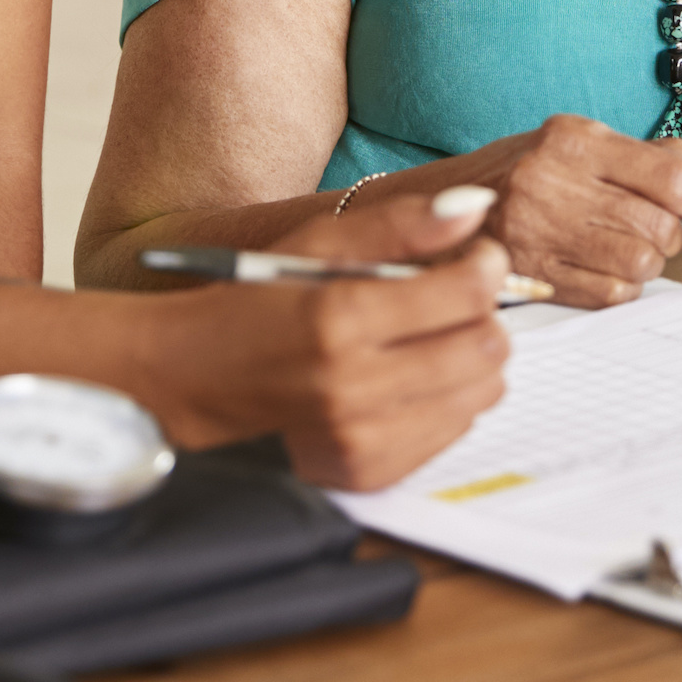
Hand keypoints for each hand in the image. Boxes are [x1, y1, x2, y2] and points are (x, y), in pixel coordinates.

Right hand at [134, 186, 510, 490]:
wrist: (194, 376)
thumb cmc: (258, 299)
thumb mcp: (318, 242)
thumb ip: (401, 224)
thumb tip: (476, 209)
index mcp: (339, 318)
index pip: (467, 294)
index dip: (486, 266)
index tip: (477, 256)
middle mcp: (353, 386)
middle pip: (484, 348)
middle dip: (483, 313)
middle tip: (455, 297)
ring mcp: (360, 438)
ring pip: (480, 394)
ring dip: (471, 358)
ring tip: (431, 338)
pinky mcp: (365, 471)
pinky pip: (453, 432)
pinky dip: (447, 400)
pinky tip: (409, 378)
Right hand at [458, 112, 681, 306]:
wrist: (440, 209)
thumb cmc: (522, 175)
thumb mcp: (583, 147)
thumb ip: (658, 160)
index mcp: (574, 139)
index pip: (671, 175)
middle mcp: (554, 180)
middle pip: (661, 225)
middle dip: (672, 237)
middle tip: (650, 231)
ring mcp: (539, 229)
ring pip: (642, 263)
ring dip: (646, 263)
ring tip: (618, 247)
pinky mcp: (532, 273)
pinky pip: (611, 294)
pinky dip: (619, 287)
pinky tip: (597, 269)